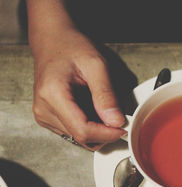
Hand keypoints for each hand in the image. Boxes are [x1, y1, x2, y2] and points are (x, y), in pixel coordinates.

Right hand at [31, 28, 125, 150]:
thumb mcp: (97, 65)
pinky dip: (89, 125)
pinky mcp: (48, 118)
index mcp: (52, 95)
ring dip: (97, 130)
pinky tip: (93, 109)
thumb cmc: (72, 47)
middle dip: (104, 132)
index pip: (82, 130)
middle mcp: (44, 109)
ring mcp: (44, 115)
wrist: (54, 40)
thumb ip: (106, 94)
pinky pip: (74, 132)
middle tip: (119, 116)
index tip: (123, 127)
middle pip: (81, 137)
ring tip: (103, 107)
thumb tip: (116, 121)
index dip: (107, 134)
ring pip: (79, 138)